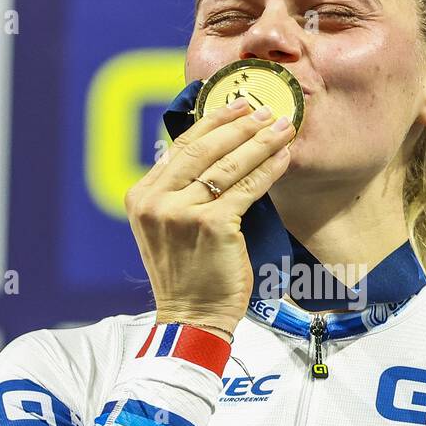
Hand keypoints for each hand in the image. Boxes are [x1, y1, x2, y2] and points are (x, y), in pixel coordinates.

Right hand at [125, 97, 295, 333]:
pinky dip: (268, 168)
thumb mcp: (167, 229)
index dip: (211, 122)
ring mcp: (182, 213)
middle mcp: (156, 202)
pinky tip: (283, 157)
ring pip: (228, 165)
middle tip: (265, 109)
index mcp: (142, 197)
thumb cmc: (187, 276)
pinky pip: (246, 188)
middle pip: (203, 148)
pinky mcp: (213, 226)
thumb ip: (178, 193)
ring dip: (260, 141)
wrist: (191, 318)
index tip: (235, 106)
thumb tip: (213, 152)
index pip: (179, 148)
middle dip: (239, 124)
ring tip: (282, 126)